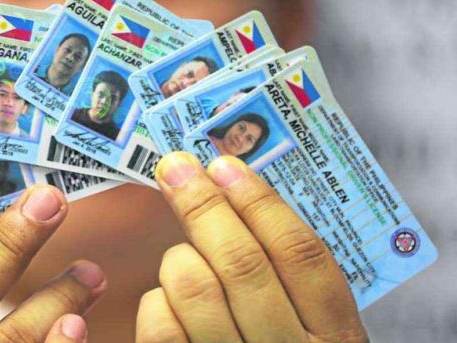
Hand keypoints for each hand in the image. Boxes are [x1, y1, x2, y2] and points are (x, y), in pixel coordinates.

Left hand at [136, 152, 367, 342]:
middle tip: (176, 168)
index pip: (302, 254)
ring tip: (182, 254)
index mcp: (335, 338)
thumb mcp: (315, 332)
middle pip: (242, 263)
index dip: (260, 202)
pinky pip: (161, 327)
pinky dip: (157, 300)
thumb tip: (240, 200)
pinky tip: (167, 298)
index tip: (227, 166)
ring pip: (195, 288)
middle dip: (202, 205)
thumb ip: (291, 282)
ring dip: (180, 257)